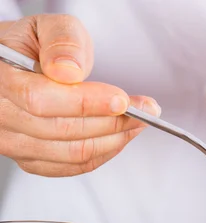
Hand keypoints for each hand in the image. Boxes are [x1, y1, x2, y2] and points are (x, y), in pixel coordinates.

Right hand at [0, 15, 160, 176]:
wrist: (18, 66)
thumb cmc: (34, 47)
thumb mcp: (48, 28)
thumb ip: (62, 41)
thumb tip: (69, 70)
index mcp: (0, 77)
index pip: (41, 99)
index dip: (87, 103)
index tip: (122, 100)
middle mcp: (0, 115)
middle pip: (62, 130)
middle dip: (113, 121)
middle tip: (145, 110)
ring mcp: (13, 141)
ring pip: (72, 152)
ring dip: (114, 139)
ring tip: (138, 121)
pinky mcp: (30, 159)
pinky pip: (72, 166)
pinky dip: (103, 153)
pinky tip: (120, 137)